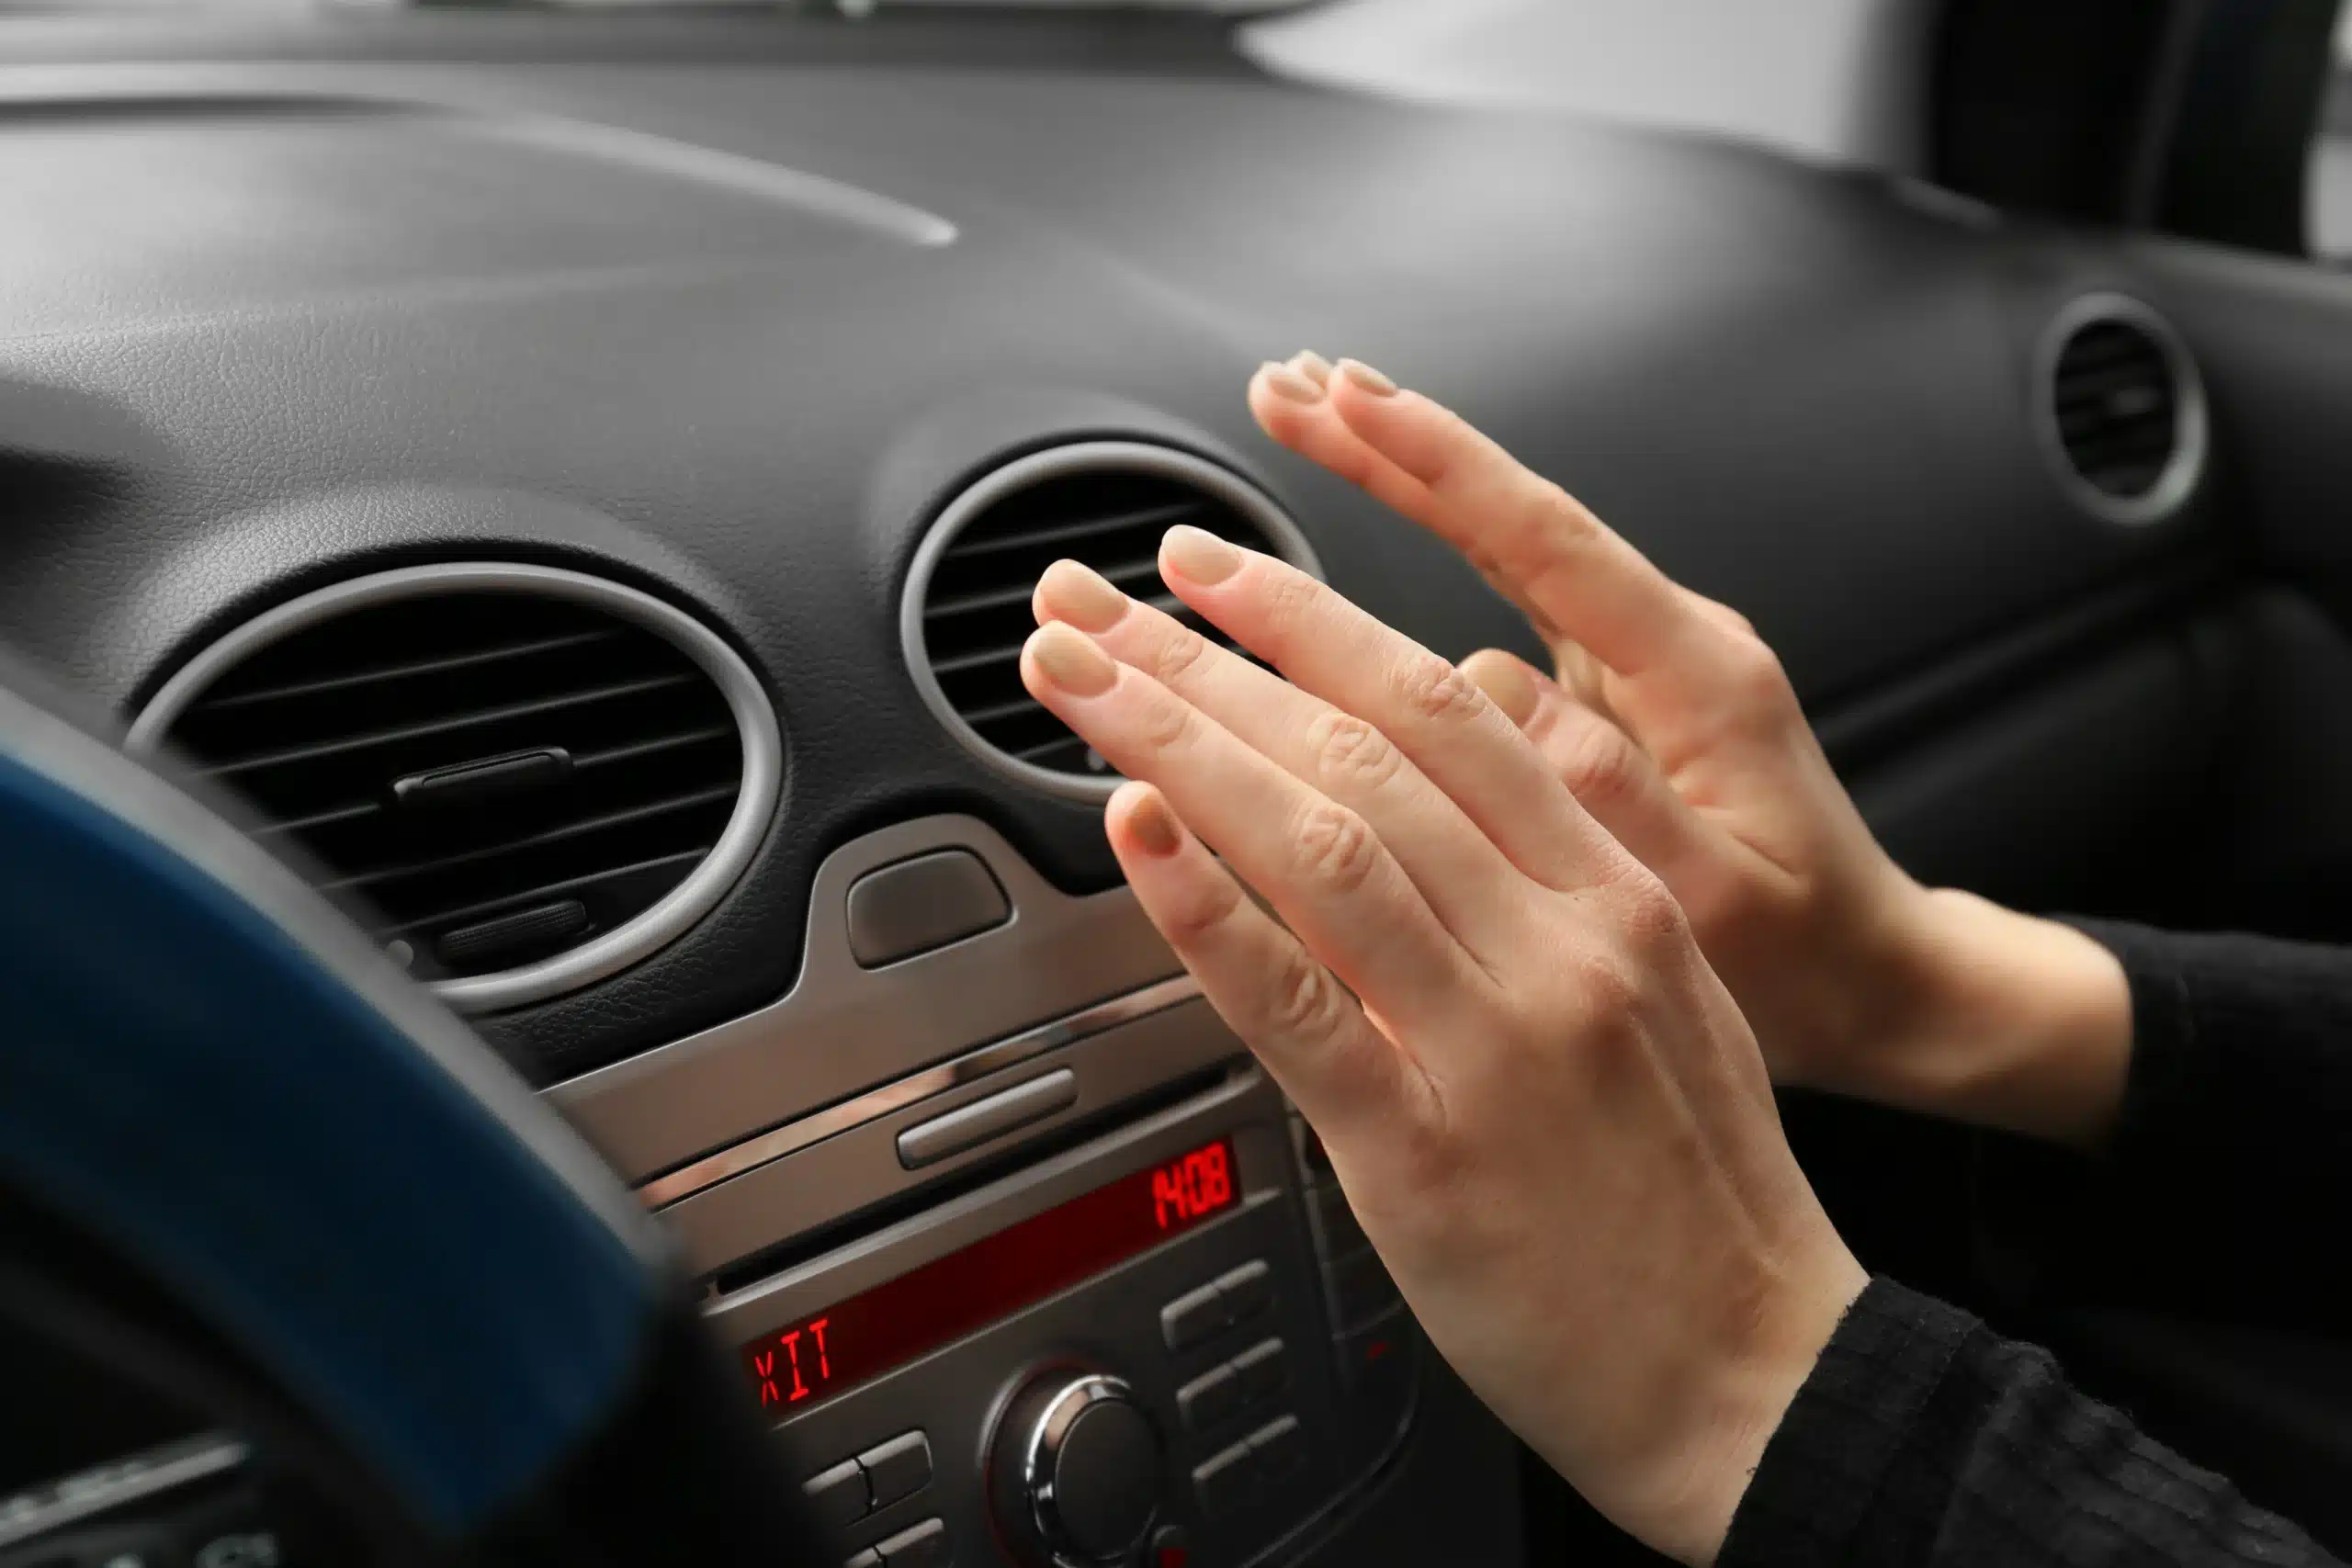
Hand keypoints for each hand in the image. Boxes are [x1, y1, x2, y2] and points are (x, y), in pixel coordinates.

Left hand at [1022, 533, 1865, 1563]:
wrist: (1761, 1379)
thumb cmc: (1701, 1202)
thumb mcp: (1663, 1002)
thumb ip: (1552, 898)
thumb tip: (1424, 820)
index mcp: (1617, 892)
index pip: (1446, 707)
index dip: (1312, 622)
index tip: (1215, 575)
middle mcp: (1560, 941)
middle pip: (1364, 746)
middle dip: (1210, 655)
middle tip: (1100, 599)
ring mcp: (1496, 1040)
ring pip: (1321, 841)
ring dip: (1178, 742)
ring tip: (1079, 681)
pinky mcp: (1427, 1152)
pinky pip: (1299, 1005)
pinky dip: (1206, 906)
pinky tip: (1133, 835)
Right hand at [1246, 353, 2133, 1147]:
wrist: (1870, 975)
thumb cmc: (1803, 954)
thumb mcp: (1716, 900)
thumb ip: (1615, 797)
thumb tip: (1492, 695)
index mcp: (1696, 676)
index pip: (1549, 541)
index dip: (1443, 468)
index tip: (1352, 405)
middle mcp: (1667, 643)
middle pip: (1512, 513)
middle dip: (1397, 441)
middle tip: (1289, 386)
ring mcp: (1636, 662)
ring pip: (1500, 545)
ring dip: (1401, 478)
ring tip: (1301, 416)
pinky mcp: (1611, 692)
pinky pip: (1503, 597)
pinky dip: (1430, 542)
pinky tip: (1370, 516)